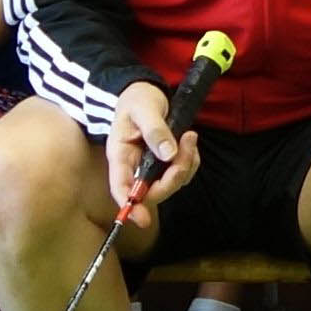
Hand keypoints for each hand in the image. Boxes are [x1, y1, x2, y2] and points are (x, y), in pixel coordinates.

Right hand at [104, 85, 200, 219]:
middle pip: (152, 191)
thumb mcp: (143, 108)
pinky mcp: (164, 165)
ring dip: (186, 165)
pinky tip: (189, 142)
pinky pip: (181, 174)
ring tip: (189, 136)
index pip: (121, 187)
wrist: (143, 92)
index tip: (142, 218)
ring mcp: (149, 168)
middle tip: (188, 143)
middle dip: (175, 175)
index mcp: (120, 155)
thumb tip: (168, 154)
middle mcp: (133, 167)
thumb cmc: (137, 99)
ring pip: (170, 184)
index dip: (130, 205)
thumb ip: (155, 129)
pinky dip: (190, 161)